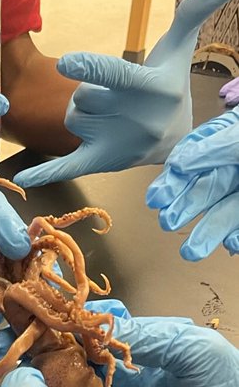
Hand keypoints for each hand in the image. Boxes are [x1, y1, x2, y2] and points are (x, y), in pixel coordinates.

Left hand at [15, 0, 238, 186]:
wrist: (174, 140)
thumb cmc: (169, 86)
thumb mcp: (179, 49)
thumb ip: (194, 13)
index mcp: (150, 88)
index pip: (116, 74)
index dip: (91, 66)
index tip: (66, 60)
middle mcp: (134, 118)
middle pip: (84, 96)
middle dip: (91, 92)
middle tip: (114, 98)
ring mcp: (116, 141)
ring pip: (74, 118)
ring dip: (83, 114)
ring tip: (109, 117)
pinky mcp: (101, 161)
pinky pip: (68, 166)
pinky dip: (46, 172)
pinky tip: (23, 178)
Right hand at [146, 107, 238, 257]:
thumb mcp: (238, 134)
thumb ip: (213, 147)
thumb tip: (179, 163)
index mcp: (220, 147)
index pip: (187, 167)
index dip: (170, 184)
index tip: (156, 198)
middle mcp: (229, 172)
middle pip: (200, 195)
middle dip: (182, 210)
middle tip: (168, 223)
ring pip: (221, 217)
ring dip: (205, 235)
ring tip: (191, 252)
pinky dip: (235, 239)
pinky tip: (230, 245)